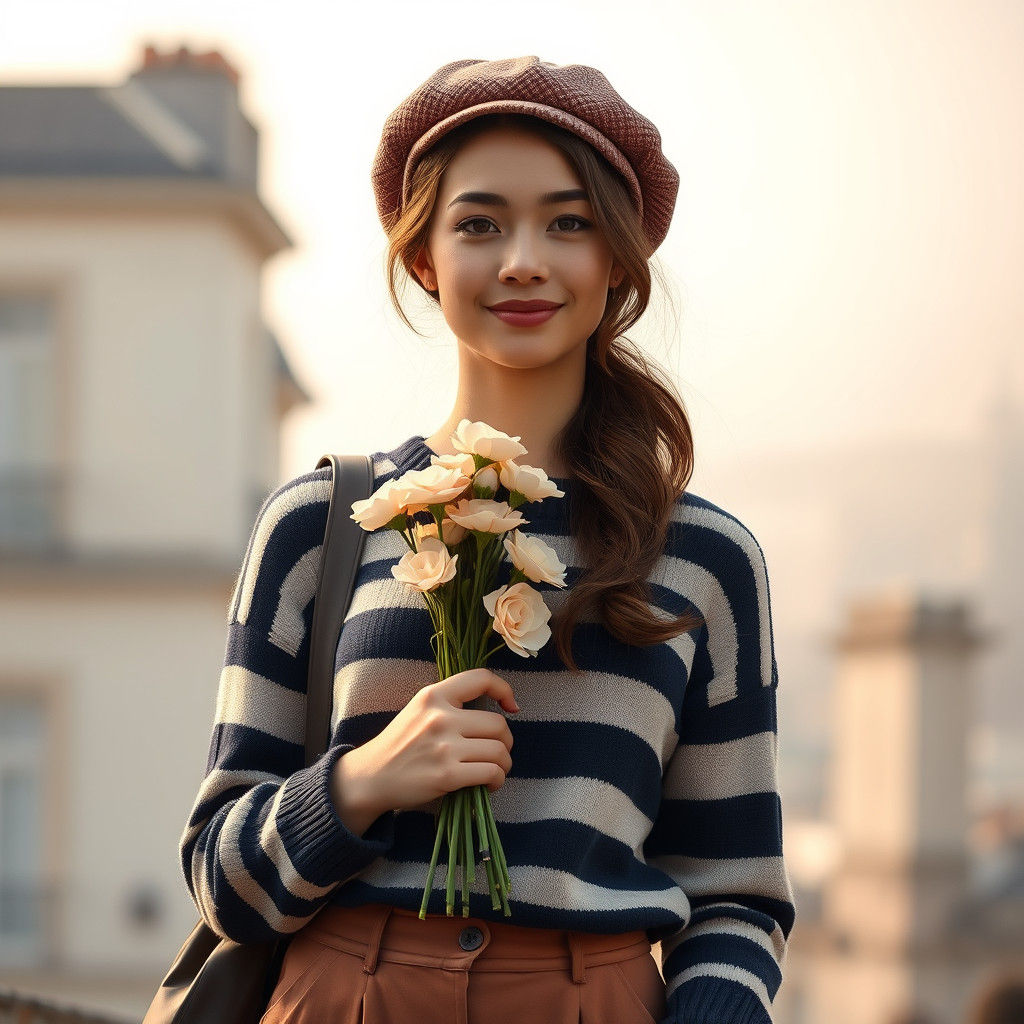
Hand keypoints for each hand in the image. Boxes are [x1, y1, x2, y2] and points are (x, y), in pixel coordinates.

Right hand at [339, 668, 518, 815]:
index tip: (511, 707)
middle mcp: (440, 717)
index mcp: (433, 695)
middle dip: (506, 741)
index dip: (504, 690)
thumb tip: (497, 714)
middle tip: (497, 752)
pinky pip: (491, 773)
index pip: (481, 678)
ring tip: (493, 771)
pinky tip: (488, 784)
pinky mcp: (446, 775)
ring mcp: (444, 747)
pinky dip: (497, 780)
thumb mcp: (420, 711)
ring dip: (504, 764)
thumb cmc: (400, 745)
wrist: (371, 777)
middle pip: (498, 724)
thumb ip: (451, 706)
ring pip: (499, 751)